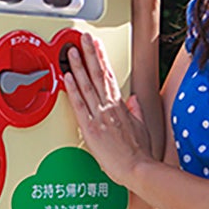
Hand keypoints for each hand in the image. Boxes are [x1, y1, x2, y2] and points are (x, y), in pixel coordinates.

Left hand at [63, 33, 151, 186]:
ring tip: (71, 52)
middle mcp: (109, 107)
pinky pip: (79, 105)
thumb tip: (132, 101)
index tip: (97, 47)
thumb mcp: (142, 127)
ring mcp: (99, 116)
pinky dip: (72, 90)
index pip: (109, 76)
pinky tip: (67, 77)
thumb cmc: (139, 153)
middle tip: (83, 39)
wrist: (137, 169)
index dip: (102, 59)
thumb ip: (135, 112)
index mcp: (121, 106)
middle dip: (90, 54)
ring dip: (78, 66)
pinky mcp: (90, 128)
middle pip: (98, 74)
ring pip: (87, 85)